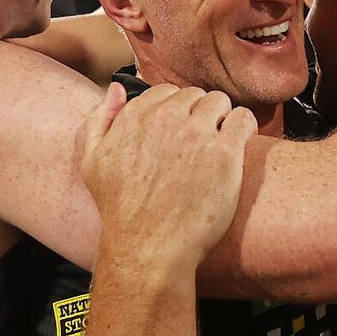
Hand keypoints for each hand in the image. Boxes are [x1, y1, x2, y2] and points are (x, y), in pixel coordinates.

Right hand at [78, 83, 256, 268]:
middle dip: (198, 115)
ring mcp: (197, 134)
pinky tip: (238, 146)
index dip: (175, 111)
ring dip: (221, 119)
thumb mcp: (92, 161)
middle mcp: (166, 118)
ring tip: (218, 146)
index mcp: (135, 116)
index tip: (179, 132)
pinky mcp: (224, 153)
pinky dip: (244, 127)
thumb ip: (100, 119)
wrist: (148, 247)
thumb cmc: (120, 210)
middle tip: (198, 144)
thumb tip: (118, 88)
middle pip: (195, 96)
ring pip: (220, 102)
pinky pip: (243, 119)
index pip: (166, 92)